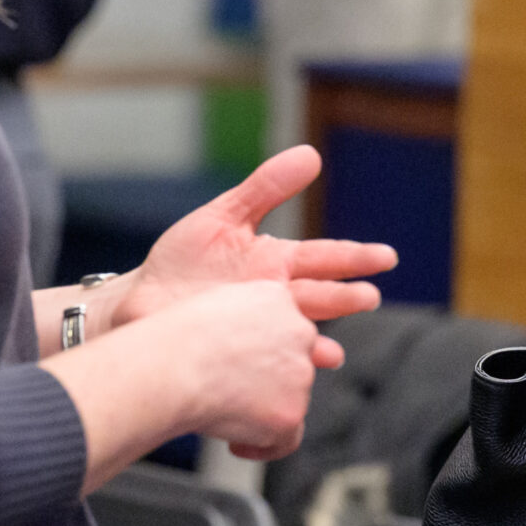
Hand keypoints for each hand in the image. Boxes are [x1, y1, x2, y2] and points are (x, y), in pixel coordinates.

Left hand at [109, 146, 393, 354]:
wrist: (140, 302)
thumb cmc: (182, 260)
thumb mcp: (223, 215)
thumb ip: (267, 187)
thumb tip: (312, 153)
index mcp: (277, 262)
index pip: (326, 258)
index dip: (356, 258)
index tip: (385, 257)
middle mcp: (275, 296)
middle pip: (319, 296)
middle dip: (345, 298)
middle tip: (369, 298)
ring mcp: (258, 325)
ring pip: (297, 330)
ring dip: (318, 340)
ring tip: (335, 352)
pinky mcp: (237, 351)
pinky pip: (267, 360)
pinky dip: (283, 366)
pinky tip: (292, 372)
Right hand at [161, 279, 335, 459]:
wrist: (172, 367)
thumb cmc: (173, 339)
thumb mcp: (211, 304)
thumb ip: (238, 318)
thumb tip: (240, 343)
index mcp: (277, 298)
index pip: (286, 328)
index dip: (264, 351)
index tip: (240, 365)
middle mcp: (299, 332)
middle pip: (293, 364)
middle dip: (266, 381)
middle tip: (230, 392)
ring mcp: (300, 374)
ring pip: (290, 399)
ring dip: (261, 411)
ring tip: (221, 412)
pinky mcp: (291, 412)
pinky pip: (287, 439)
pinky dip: (263, 445)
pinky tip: (236, 444)